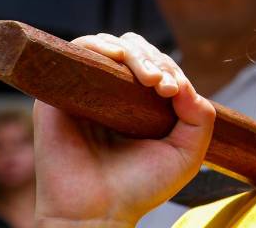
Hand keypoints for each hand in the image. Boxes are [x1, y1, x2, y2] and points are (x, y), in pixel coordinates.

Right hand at [34, 33, 215, 226]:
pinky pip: (75, 52)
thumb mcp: (186, 152)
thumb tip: (185, 83)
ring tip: (148, 78)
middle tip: (162, 85)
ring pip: (108, 46)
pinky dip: (98, 45)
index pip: (155, 63)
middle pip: (133, 49)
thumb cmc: (140, 187)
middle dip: (153, 59)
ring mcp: (82, 91)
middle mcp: (109, 93)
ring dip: (133, 53)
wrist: (98, 215)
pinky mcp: (56, 95)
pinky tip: (116, 58)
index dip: (168, 67)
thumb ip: (199, 116)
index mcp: (138, 102)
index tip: (174, 90)